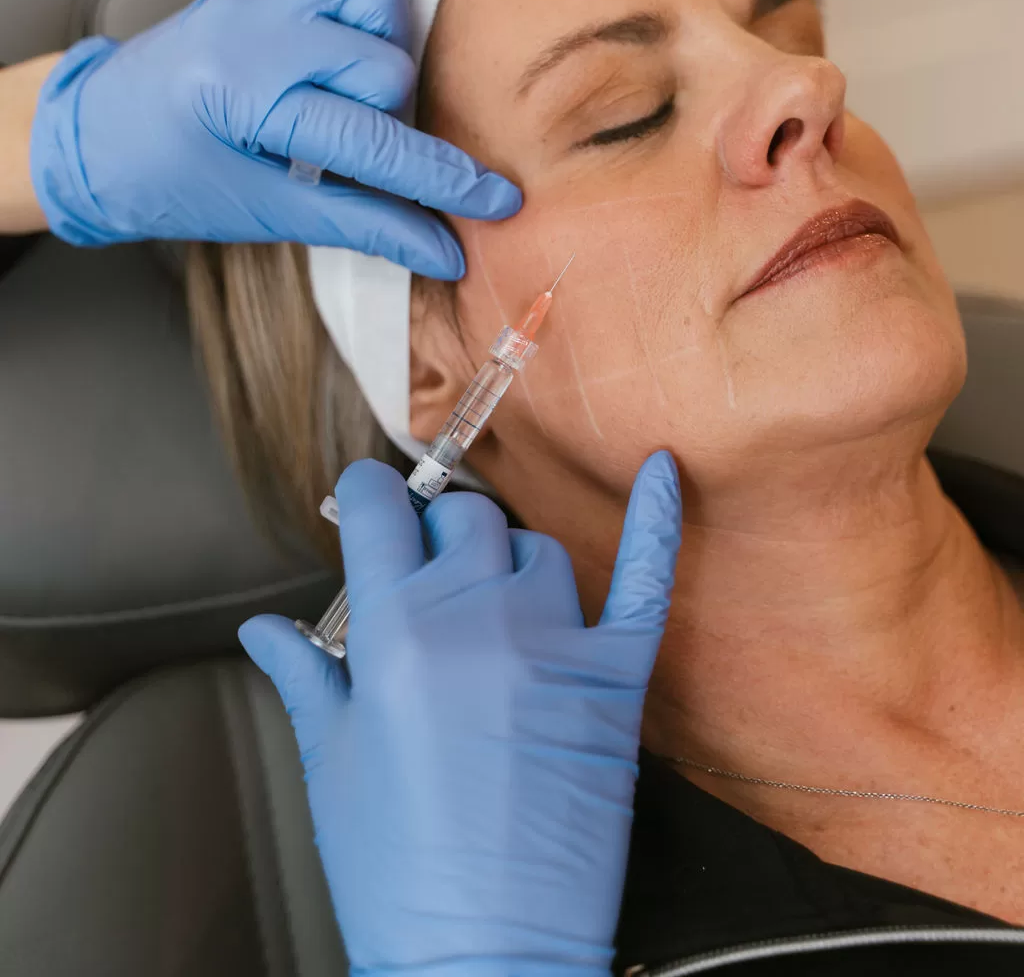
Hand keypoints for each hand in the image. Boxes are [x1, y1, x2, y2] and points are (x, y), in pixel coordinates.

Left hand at [28, 0, 519, 274]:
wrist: (95, 129)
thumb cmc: (172, 179)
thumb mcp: (263, 214)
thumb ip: (361, 226)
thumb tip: (445, 251)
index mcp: (247, 101)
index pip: (375, 144)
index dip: (446, 180)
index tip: (501, 202)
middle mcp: (259, 29)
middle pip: (388, 67)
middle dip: (392, 118)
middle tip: (354, 147)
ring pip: (383, 1)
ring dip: (385, 52)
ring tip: (349, 92)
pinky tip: (352, 33)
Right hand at [240, 453, 681, 976]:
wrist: (487, 957)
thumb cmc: (398, 870)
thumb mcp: (334, 764)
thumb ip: (306, 675)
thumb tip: (262, 628)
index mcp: (394, 633)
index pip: (378, 511)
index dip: (364, 495)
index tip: (363, 498)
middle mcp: (475, 620)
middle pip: (461, 521)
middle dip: (436, 540)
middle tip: (427, 587)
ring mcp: (552, 645)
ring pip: (534, 549)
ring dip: (507, 565)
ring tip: (491, 615)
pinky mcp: (614, 680)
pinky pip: (644, 579)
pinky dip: (657, 520)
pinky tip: (666, 470)